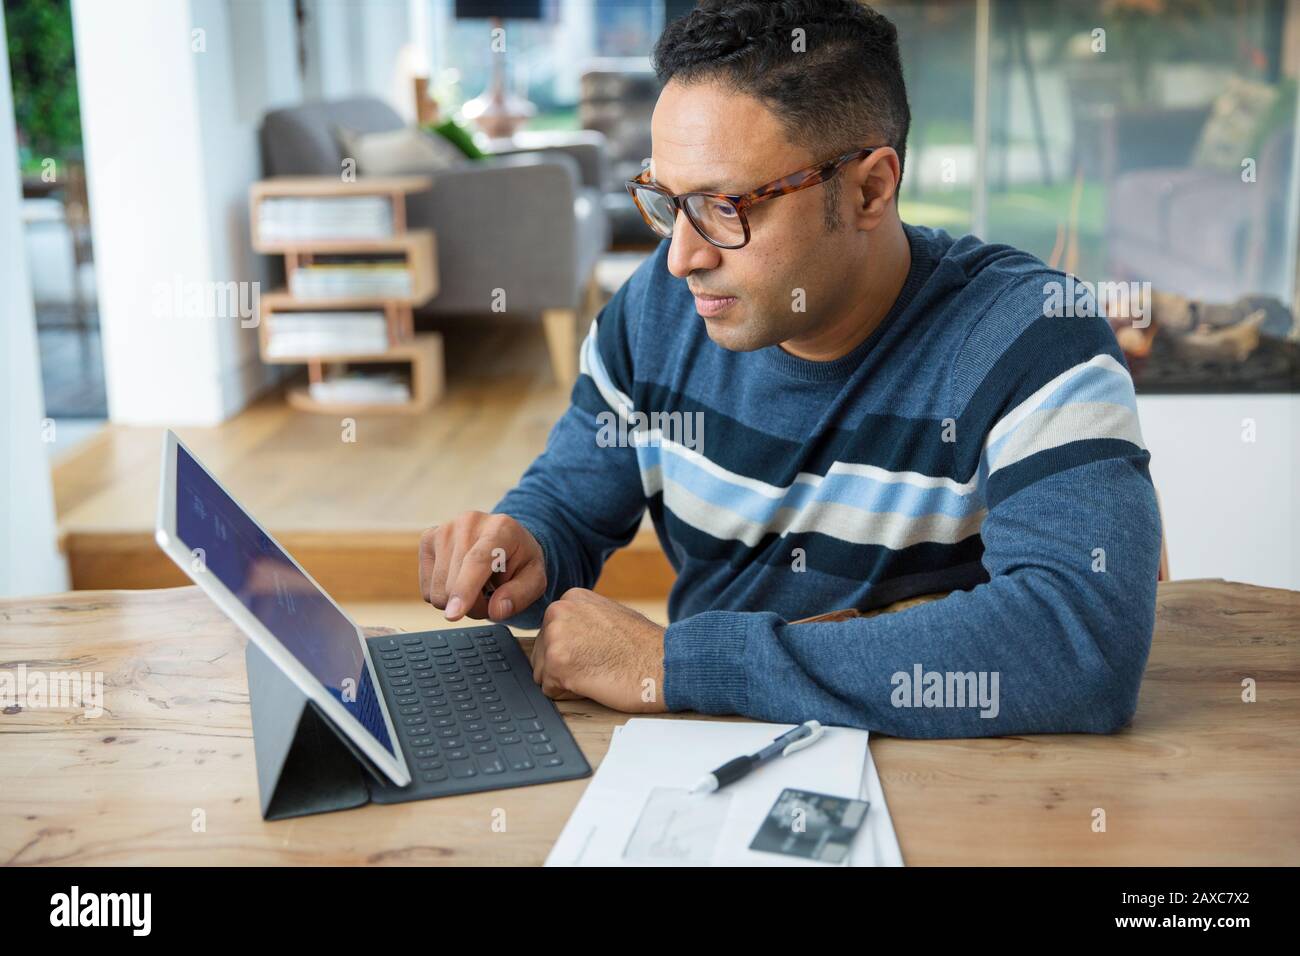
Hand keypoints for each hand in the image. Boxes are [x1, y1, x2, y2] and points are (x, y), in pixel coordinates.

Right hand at [418, 512, 544, 621]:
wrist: (504, 539)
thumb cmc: (520, 560)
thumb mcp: (535, 579)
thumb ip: (520, 595)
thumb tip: (496, 610)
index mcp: (500, 528)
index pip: (477, 561)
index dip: (465, 590)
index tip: (454, 615)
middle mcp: (468, 522)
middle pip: (455, 583)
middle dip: (473, 605)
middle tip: (491, 596)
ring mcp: (444, 529)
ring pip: (438, 590)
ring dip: (457, 601)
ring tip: (476, 587)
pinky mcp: (427, 539)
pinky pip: (426, 588)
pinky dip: (443, 594)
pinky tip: (459, 580)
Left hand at [531, 588, 666, 713]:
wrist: (664, 662)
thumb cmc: (644, 646)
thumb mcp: (608, 615)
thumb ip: (582, 620)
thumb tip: (566, 636)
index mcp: (571, 598)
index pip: (550, 634)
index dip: (573, 650)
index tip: (596, 651)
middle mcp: (558, 611)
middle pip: (542, 653)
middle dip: (565, 666)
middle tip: (599, 663)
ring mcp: (555, 636)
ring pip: (544, 673)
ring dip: (567, 680)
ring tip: (599, 671)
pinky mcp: (557, 664)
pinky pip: (550, 691)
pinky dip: (571, 694)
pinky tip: (595, 682)